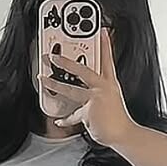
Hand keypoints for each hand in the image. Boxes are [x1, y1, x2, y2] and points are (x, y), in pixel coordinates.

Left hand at [41, 28, 135, 150]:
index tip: (102, 31)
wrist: (123, 134)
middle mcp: (102, 88)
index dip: (105, 44)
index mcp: (110, 83)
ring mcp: (95, 99)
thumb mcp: (112, 99)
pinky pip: (72, 115)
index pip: (108, 59)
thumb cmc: (117, 119)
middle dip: (65, 62)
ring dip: (55, 85)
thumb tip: (85, 92)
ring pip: (71, 90)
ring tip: (43, 80)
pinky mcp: (88, 112)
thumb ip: (99, 92)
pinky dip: (65, 120)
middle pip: (81, 70)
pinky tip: (59, 121)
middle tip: (53, 55)